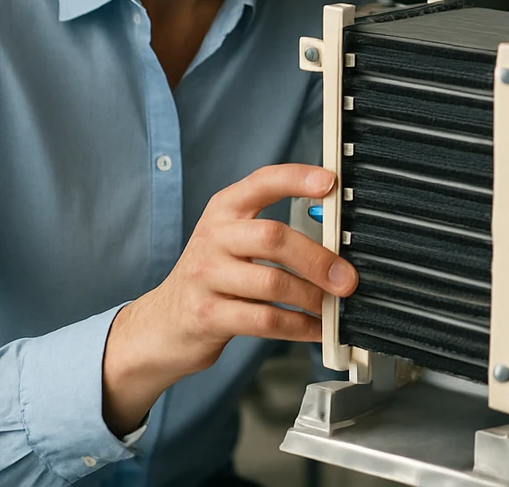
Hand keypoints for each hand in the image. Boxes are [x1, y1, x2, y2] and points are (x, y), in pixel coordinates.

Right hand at [101, 164, 355, 434]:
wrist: (161, 324)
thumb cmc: (211, 278)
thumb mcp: (232, 242)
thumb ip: (274, 233)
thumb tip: (336, 241)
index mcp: (224, 211)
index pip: (262, 182)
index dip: (297, 179)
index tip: (330, 182)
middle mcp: (213, 237)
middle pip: (274, 237)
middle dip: (318, 258)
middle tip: (347, 278)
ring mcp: (206, 277)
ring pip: (272, 283)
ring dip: (312, 298)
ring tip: (333, 306)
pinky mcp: (207, 315)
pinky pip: (264, 320)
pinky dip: (298, 326)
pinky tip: (316, 329)